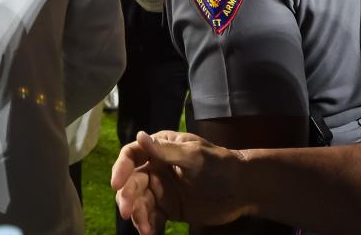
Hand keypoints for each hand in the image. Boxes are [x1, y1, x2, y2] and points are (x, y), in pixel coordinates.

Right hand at [111, 131, 251, 233]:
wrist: (243, 190)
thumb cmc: (220, 165)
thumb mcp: (194, 155)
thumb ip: (166, 150)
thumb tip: (139, 136)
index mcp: (160, 149)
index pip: (133, 154)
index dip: (121, 168)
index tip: (116, 184)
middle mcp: (156, 168)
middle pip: (132, 181)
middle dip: (127, 197)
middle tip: (126, 211)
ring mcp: (161, 189)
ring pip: (139, 202)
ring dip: (137, 214)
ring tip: (145, 229)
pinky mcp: (168, 209)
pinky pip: (152, 217)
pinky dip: (148, 225)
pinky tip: (150, 234)